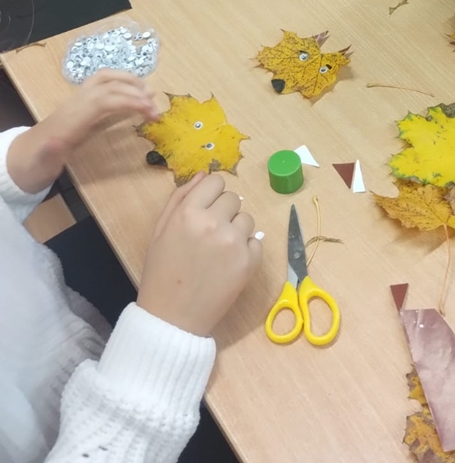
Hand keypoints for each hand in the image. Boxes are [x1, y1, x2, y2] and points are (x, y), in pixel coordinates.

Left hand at [6, 71, 158, 193]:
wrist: (24, 158)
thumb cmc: (36, 163)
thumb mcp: (41, 163)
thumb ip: (48, 153)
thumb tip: (54, 143)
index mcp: (71, 119)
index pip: (104, 99)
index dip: (128, 101)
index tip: (150, 111)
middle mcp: (75, 103)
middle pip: (107, 84)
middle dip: (135, 91)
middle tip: (156, 109)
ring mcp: (77, 99)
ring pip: (104, 77)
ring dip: (129, 80)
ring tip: (151, 94)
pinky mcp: (81, 102)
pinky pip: (103, 83)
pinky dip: (122, 83)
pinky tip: (134, 94)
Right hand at [137, 172, 261, 336]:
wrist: (172, 318)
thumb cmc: (161, 272)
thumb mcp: (160, 230)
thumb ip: (180, 197)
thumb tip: (204, 174)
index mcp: (189, 212)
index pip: (216, 181)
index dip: (211, 194)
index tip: (206, 208)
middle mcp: (214, 223)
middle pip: (233, 198)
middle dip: (223, 211)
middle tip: (209, 234)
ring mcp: (234, 242)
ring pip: (246, 219)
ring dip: (236, 229)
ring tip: (218, 251)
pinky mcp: (249, 262)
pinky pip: (256, 242)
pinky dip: (245, 251)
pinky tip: (228, 264)